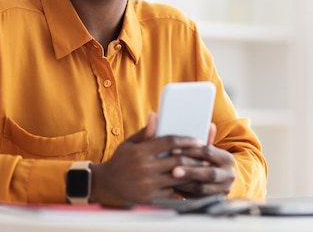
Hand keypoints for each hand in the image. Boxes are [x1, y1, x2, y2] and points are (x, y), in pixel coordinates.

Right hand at [90, 112, 204, 204]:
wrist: (107, 183)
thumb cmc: (120, 160)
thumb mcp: (130, 143)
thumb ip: (146, 132)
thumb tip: (155, 115)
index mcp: (141, 151)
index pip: (169, 142)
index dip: (186, 140)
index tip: (199, 140)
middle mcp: (145, 168)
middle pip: (178, 160)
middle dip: (194, 157)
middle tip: (205, 155)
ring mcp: (149, 184)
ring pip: (178, 177)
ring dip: (191, 172)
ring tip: (201, 168)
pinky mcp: (151, 197)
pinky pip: (171, 190)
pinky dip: (179, 185)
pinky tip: (186, 180)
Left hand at [170, 123, 235, 196]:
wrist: (220, 182)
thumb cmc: (207, 162)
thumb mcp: (207, 150)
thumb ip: (205, 139)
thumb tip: (210, 124)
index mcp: (226, 158)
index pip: (208, 152)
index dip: (190, 151)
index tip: (174, 150)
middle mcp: (229, 175)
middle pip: (208, 173)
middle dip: (190, 171)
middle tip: (173, 170)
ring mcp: (223, 189)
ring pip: (203, 188)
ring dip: (186, 184)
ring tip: (170, 180)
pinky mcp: (214, 200)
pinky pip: (198, 198)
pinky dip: (185, 193)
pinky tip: (174, 188)